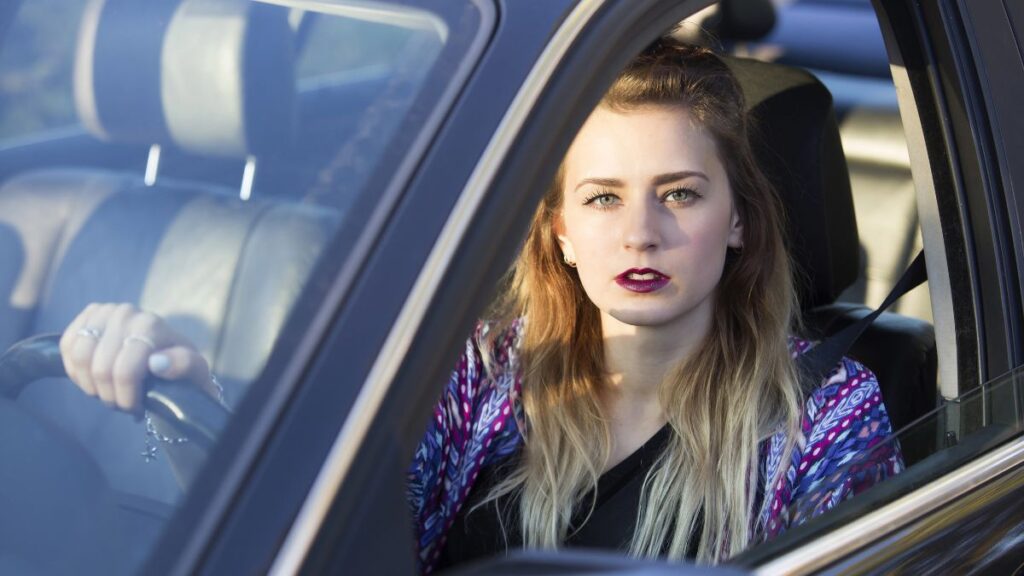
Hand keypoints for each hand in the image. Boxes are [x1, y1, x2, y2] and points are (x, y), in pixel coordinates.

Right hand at [59, 303, 210, 415]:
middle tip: (121, 403)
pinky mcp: (87, 315)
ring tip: (106, 392)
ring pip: (79, 358)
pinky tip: (92, 379)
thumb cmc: (181, 366)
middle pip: (100, 369)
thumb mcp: (194, 371)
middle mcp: (126, 313)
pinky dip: (75, 370)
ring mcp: (104, 311)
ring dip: (90, 384)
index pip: (124, 371)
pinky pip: (67, 347)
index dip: (125, 398)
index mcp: (151, 325)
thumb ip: (184, 365)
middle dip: (109, 395)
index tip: (135, 409)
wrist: (166, 352)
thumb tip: (158, 363)